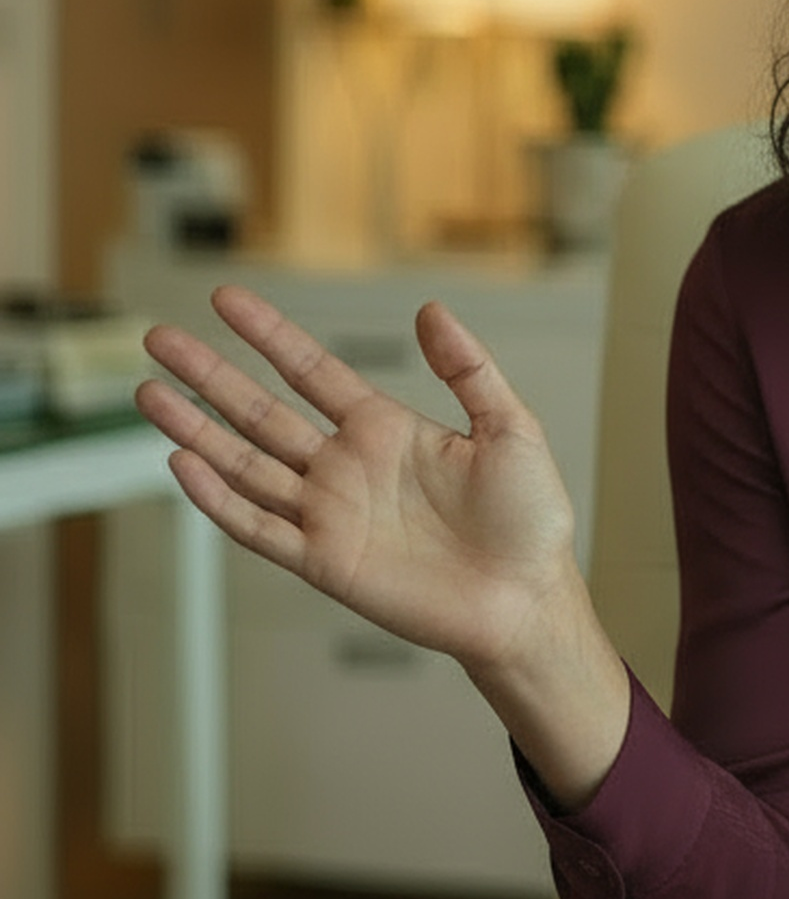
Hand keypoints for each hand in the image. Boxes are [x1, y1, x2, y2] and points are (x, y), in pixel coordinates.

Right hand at [136, 285, 583, 676]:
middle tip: (158, 338)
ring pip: (245, 463)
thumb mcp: (509, 428)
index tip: (226, 299)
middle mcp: (346, 467)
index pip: (311, 371)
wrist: (528, 599)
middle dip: (209, 374)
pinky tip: (183, 462)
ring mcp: (329, 514)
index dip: (268, 335)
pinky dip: (218, 498)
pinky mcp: (324, 561)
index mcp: (386, 430)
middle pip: (260, 412)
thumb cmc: (529, 520)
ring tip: (148, 392)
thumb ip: (468, 369)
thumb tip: (430, 310)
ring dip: (196, 430)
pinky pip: (258, 526)